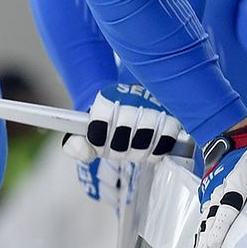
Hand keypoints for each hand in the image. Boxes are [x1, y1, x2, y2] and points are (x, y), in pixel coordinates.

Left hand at [60, 83, 181, 165]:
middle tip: (119, 147)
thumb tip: (82, 149)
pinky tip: (150, 147)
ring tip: (133, 148)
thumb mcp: (84, 134)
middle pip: (124, 136)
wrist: (126, 105)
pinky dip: (157, 149)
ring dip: (138, 151)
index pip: (100, 127)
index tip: (101, 142)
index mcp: (106, 98)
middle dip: (119, 149)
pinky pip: (167, 137)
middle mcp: (131, 96)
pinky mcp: (171, 113)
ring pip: (146, 138)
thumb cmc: (104, 124)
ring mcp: (153, 103)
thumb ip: (75, 145)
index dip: (100, 142)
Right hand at [193, 120, 246, 247]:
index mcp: (242, 173)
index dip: (222, 224)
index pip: (230, 200)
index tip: (216, 243)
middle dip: (208, 246)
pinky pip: (204, 224)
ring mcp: (215, 196)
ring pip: (206, 225)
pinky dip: (200, 242)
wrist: (237, 141)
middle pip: (213, 219)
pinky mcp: (211, 203)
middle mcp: (224, 186)